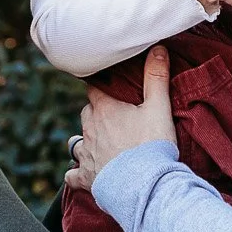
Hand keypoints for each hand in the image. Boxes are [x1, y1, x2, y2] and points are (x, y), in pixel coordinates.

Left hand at [76, 45, 174, 180]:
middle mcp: (90, 129)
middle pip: (86, 113)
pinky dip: (76, 174)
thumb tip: (158, 48)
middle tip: (112, 116)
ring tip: (97, 144)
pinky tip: (81, 175)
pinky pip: (72, 176)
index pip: (94, 89)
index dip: (101, 87)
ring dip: (84, 142)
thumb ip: (156, 77)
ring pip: (76, 143)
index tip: (107, 86)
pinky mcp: (86, 178)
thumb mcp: (159, 107)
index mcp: (105, 109)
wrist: (143, 184)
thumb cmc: (151, 144)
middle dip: (96, 113)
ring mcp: (86, 154)